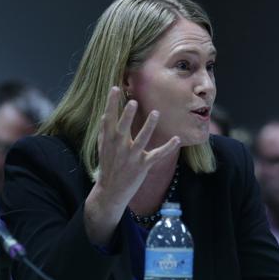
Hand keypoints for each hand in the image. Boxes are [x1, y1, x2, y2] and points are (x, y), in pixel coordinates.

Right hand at [85, 87, 179, 244]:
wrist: (111, 191)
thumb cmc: (108, 165)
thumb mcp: (102, 147)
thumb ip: (104, 131)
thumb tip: (105, 113)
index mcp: (108, 140)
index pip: (109, 118)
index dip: (111, 103)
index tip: (115, 88)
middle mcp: (119, 147)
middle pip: (123, 128)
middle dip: (127, 115)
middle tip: (133, 101)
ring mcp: (131, 157)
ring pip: (141, 140)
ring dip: (149, 126)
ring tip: (156, 113)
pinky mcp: (142, 166)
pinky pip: (157, 155)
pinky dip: (168, 147)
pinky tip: (177, 139)